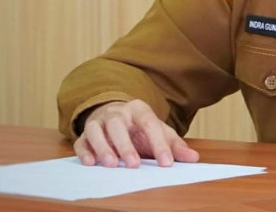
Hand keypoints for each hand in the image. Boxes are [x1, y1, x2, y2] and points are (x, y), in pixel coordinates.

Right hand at [73, 100, 199, 168]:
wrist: (114, 114)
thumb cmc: (139, 127)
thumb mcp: (159, 131)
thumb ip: (174, 145)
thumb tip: (194, 158)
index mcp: (139, 109)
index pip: (149, 123)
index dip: (158, 143)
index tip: (166, 163)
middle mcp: (117, 113)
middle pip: (118, 124)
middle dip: (126, 145)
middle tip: (134, 165)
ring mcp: (99, 121)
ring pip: (96, 130)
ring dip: (103, 147)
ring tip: (112, 165)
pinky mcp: (85, 133)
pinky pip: (81, 140)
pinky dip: (84, 151)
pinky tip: (91, 163)